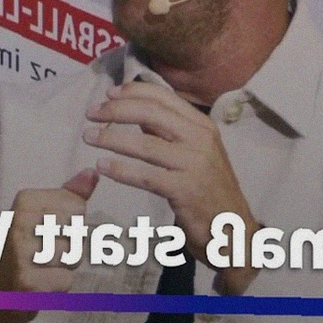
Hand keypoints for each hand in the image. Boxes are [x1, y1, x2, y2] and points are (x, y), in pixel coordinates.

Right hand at [0, 169, 98, 322]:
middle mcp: (21, 224)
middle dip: (70, 245)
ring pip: (74, 257)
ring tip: (42, 265)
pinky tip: (40, 281)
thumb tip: (93, 173)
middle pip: (77, 232)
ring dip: (65, 265)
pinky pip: (66, 280)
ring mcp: (23, 255)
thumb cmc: (22, 245)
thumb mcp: (40, 213)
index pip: (77, 207)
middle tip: (44, 250)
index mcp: (25, 202)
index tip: (46, 228)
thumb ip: (69, 194)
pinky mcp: (28, 283)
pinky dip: (58, 284)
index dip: (71, 222)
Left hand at [83, 81, 259, 294]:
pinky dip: (120, 170)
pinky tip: (102, 167)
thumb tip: (135, 113)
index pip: (164, 97)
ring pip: (145, 143)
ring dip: (111, 138)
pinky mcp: (186, 189)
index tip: (108, 94)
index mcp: (202, 125)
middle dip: (116, 110)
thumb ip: (168, 132)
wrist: (234, 230)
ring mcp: (195, 163)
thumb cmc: (209, 190)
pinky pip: (145, 176)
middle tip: (91, 113)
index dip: (133, 91)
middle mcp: (201, 138)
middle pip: (151, 113)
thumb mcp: (195, 153)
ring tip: (88, 137)